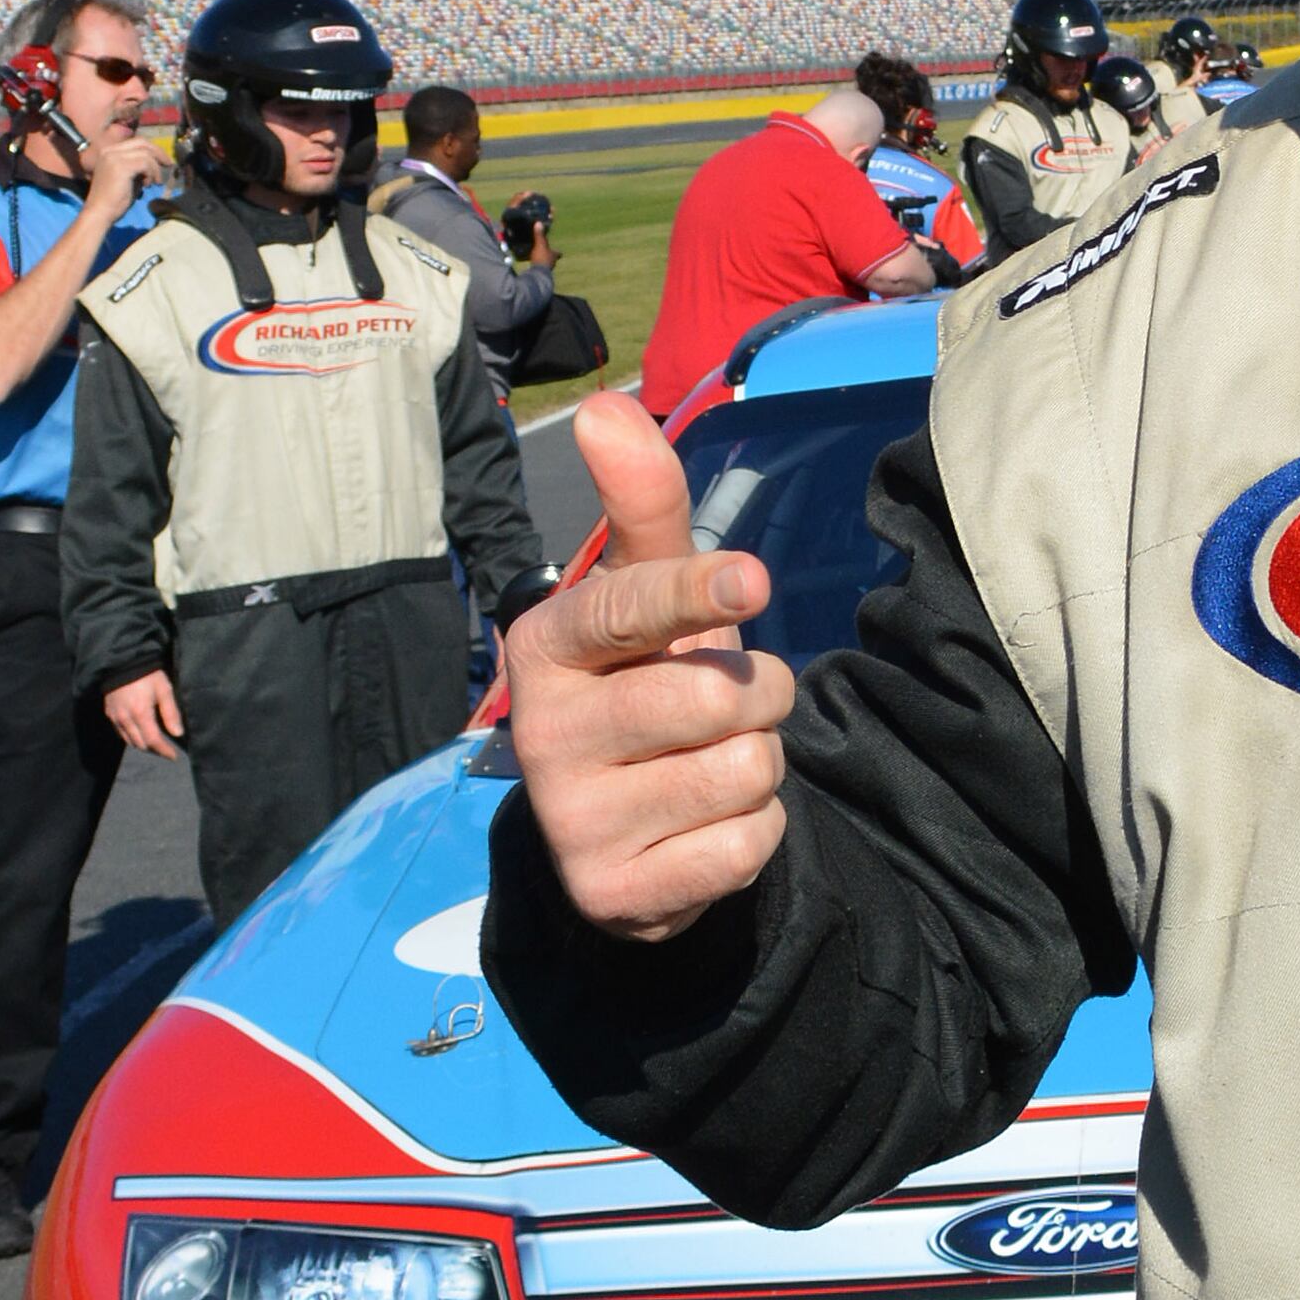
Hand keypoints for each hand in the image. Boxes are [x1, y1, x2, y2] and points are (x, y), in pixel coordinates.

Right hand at [82, 125, 160, 217]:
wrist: (100, 212)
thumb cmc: (114, 200)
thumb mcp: (128, 178)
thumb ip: (137, 168)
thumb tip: (154, 164)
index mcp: (109, 151)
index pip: (136, 142)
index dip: (152, 150)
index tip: (163, 161)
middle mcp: (110, 150)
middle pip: (142, 142)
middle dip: (159, 153)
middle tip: (169, 165)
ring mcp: (114, 157)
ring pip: (146, 154)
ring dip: (155, 168)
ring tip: (154, 182)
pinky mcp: (121, 166)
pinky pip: (145, 163)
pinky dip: (151, 173)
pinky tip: (148, 185)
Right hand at [103, 670, 183, 759]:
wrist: (123, 661)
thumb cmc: (147, 674)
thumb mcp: (164, 690)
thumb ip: (171, 713)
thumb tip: (178, 733)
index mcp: (140, 713)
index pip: (153, 741)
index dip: (164, 751)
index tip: (174, 756)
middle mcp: (125, 718)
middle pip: (140, 744)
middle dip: (155, 750)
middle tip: (167, 750)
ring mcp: (114, 716)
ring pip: (129, 741)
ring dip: (143, 745)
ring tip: (156, 744)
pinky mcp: (109, 713)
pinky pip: (120, 732)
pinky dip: (132, 737)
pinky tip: (141, 733)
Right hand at [501, 390, 795, 941]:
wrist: (620, 834)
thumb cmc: (645, 681)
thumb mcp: (647, 595)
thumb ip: (642, 507)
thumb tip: (603, 405)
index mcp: (545, 647)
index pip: (623, 609)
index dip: (694, 592)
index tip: (750, 581)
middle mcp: (542, 734)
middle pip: (714, 698)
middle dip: (756, 695)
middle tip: (723, 702)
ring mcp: (572, 821)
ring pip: (742, 771)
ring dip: (757, 765)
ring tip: (707, 763)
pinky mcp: (615, 894)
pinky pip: (746, 846)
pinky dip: (753, 833)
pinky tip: (703, 825)